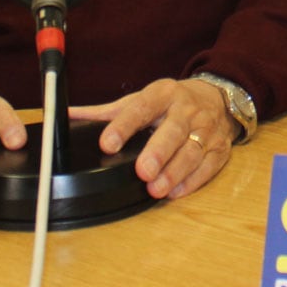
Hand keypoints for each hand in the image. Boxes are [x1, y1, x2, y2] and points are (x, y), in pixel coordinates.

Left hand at [70, 77, 233, 199]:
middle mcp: (187, 110)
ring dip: (175, 171)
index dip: (124, 125)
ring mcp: (206, 129)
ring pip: (192, 150)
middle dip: (159, 151)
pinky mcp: (219, 148)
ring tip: (157, 189)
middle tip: (142, 171)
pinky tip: (176, 191)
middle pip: (173, 130)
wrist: (218, 98)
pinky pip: (208, 165)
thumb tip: (66, 117)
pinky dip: (193, 180)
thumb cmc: (171, 103)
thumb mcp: (141, 100)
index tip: (107, 143)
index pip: (142, 107)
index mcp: (163, 94)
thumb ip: (106, 113)